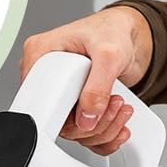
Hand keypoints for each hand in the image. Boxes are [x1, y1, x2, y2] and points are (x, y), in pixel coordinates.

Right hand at [20, 6, 151, 153]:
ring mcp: (62, 94)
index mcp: (40, 54)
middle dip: (91, 122)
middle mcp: (47, 76)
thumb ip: (97, 86)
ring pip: (73, 131)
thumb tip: (86, 117)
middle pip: (57, 121)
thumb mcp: (108, 53)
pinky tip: (119, 122)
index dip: (61, 113)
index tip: (84, 112)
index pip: (37, 97)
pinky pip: (84, 134)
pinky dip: (105, 135)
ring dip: (103, 128)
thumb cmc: (113, 31)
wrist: (130, 36)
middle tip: (112, 104)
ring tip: (120, 106)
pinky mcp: (76, 106)